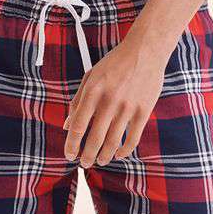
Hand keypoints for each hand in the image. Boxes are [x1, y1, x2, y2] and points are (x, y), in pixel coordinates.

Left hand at [63, 34, 168, 167]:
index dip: (72, 144)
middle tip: (84, 164)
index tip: (69, 155)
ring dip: (104, 157)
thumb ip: (77, 101)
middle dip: (87, 156)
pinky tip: (118, 155)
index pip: (78, 126)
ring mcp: (128, 107)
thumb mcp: (91, 77)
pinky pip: (132, 139)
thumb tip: (67, 126)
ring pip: (113, 142)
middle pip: (94, 139)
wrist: (145, 49)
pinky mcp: (144, 110)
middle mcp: (109, 100)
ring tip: (100, 161)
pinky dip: (124, 151)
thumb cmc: (114, 64)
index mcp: (93, 91)